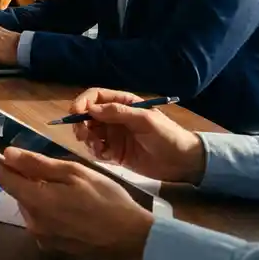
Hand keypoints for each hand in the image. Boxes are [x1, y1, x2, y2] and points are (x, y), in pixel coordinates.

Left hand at [0, 147, 153, 259]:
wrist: (135, 243)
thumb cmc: (107, 201)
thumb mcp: (75, 173)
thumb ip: (38, 164)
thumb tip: (8, 154)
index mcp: (36, 202)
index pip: (4, 180)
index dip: (2, 164)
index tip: (6, 154)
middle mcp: (33, 224)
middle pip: (19, 195)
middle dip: (28, 181)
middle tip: (54, 174)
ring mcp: (44, 241)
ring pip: (32, 211)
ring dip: (40, 199)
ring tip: (69, 194)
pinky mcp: (55, 252)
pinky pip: (44, 227)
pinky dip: (51, 216)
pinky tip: (73, 213)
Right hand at [68, 88, 205, 183]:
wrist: (183, 162)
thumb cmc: (168, 135)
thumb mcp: (145, 120)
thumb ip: (118, 113)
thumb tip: (91, 109)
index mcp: (123, 104)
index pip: (95, 97)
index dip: (82, 102)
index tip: (75, 114)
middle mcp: (114, 117)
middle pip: (87, 115)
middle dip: (81, 124)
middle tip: (83, 136)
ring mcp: (113, 135)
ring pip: (89, 133)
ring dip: (87, 139)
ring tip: (97, 148)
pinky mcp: (114, 152)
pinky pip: (96, 149)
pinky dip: (95, 152)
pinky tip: (105, 156)